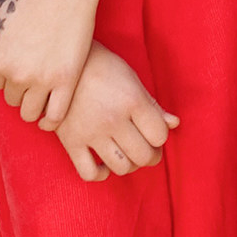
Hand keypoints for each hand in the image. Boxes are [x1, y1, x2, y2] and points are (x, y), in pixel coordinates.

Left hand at [0, 0, 98, 129]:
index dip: (9, 72)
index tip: (21, 62)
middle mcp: (18, 75)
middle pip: (13, 98)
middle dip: (20, 88)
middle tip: (33, 74)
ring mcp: (44, 80)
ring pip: (31, 112)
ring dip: (33, 105)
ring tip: (41, 93)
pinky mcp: (67, 81)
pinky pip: (56, 115)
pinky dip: (50, 121)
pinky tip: (49, 116)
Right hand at [54, 42, 179, 182]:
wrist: (62, 62)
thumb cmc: (102, 67)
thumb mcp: (131, 78)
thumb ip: (152, 105)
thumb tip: (174, 124)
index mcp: (131, 100)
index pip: (159, 135)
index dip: (160, 136)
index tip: (154, 132)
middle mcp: (113, 119)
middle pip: (144, 156)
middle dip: (150, 155)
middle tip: (145, 148)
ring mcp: (91, 132)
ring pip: (121, 168)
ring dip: (129, 165)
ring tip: (127, 153)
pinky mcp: (70, 141)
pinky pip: (89, 173)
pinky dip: (100, 174)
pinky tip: (103, 163)